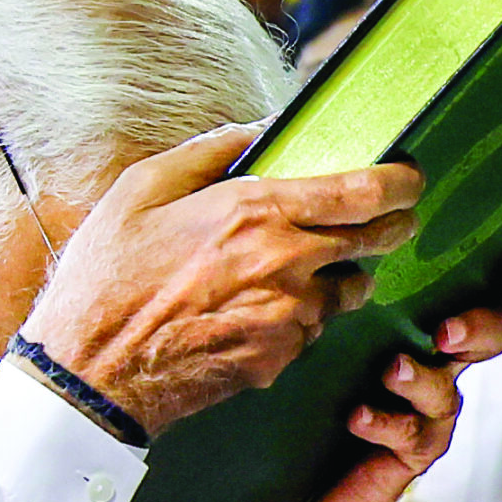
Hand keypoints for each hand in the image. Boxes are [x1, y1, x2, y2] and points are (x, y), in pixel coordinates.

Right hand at [24, 124, 421, 437]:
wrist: (92, 372)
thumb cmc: (108, 277)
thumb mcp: (142, 189)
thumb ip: (208, 152)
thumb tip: (254, 129)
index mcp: (257, 213)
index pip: (362, 193)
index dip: (400, 182)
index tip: (409, 177)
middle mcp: (287, 265)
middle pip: (377, 241)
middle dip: (393, 225)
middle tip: (392, 218)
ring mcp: (288, 318)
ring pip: (350, 291)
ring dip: (343, 276)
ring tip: (312, 269)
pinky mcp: (279, 360)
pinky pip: (313, 330)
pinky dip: (305, 317)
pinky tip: (267, 310)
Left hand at [275, 263, 501, 501]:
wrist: (293, 477)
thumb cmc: (313, 391)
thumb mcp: (328, 335)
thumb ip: (344, 298)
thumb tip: (337, 243)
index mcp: (429, 330)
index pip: (486, 299)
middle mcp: (441, 367)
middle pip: (492, 339)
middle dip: (480, 328)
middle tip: (447, 332)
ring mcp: (429, 413)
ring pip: (446, 391)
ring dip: (422, 378)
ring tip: (393, 370)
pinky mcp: (411, 453)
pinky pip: (410, 434)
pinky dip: (385, 422)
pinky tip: (358, 416)